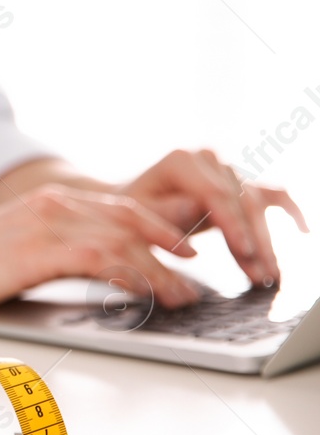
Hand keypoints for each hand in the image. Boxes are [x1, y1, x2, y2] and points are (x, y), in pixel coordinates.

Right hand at [0, 184, 203, 313]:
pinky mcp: (37, 251)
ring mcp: (45, 225)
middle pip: (132, 216)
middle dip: (173, 243)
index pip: (120, 206)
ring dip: (162, 270)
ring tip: (183, 297)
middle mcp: (52, 205)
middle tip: (197, 272)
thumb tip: (91, 274)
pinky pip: (101, 259)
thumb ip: (53, 252)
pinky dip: (133, 276)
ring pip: (125, 239)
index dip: (160, 226)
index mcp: (48, 203)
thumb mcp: (14, 252)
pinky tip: (147, 296)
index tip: (184, 251)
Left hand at [118, 149, 307, 285]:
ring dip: (267, 241)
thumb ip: (163, 212)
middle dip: (254, 241)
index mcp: (182, 161)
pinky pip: (272, 194)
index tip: (245, 254)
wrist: (133, 202)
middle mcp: (210, 158)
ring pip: (258, 204)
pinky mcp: (240, 180)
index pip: (216, 195)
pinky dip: (290, 210)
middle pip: (242, 201)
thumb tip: (196, 208)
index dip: (233, 226)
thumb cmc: (132, 212)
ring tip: (270, 276)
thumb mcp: (137, 215)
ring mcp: (228, 167)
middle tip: (262, 276)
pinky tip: (303, 231)